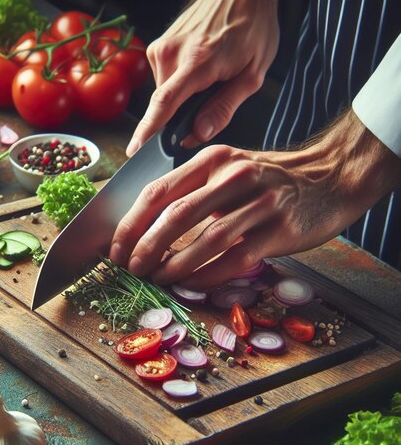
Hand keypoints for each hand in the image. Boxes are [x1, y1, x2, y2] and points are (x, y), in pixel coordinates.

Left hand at [111, 110, 400, 287]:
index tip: (115, 250)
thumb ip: (189, 190)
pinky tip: (191, 285)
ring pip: (207, 239)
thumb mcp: (225, 171)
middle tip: (132, 270)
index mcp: (211, 160)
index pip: (157, 192)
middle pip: (177, 214)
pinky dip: (208, 275)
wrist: (328, 179)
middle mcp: (234, 176)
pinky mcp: (281, 229)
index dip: (130, 225)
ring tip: (157, 279)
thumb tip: (141, 228)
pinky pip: (236, 258)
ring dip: (175, 265)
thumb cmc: (266, 181)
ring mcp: (261, 202)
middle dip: (146, 247)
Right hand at [126, 0, 279, 155]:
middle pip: (165, 106)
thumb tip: (198, 134)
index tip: (134, 150)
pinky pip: (163, 79)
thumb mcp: (252, 74)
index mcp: (197, 62)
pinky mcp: (157, 46)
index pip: (164, 104)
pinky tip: (198, 68)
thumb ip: (224, 108)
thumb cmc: (252, 27)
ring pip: (164, 94)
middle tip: (210, 99)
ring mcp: (161, 48)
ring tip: (208, 77)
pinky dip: (178, 83)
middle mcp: (172, 54)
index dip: (148, 131)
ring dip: (182, 97)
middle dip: (181, 116)